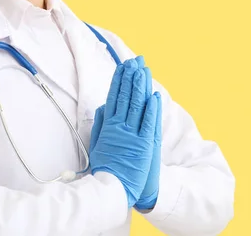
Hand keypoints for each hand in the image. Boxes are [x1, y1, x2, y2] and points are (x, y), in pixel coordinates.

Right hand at [89, 58, 159, 207]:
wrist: (111, 189)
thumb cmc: (105, 168)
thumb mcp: (97, 144)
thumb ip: (100, 125)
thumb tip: (102, 107)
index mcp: (108, 126)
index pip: (114, 97)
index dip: (118, 80)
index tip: (123, 67)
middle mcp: (120, 127)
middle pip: (125, 97)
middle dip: (130, 77)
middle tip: (135, 61)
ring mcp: (132, 135)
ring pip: (137, 105)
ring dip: (141, 86)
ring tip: (143, 70)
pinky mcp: (144, 145)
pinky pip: (149, 123)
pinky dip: (152, 108)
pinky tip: (154, 95)